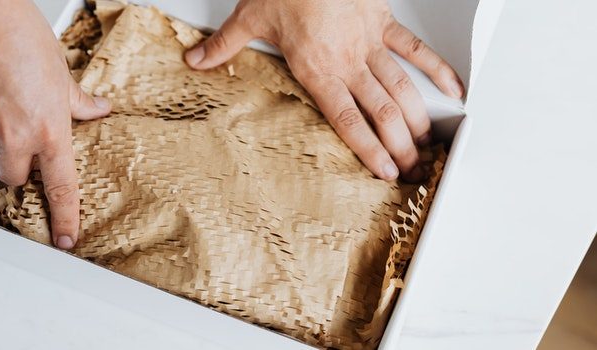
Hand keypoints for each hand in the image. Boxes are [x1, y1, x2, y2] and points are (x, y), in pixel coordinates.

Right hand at [0, 0, 110, 248]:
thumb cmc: (19, 35)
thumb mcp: (60, 71)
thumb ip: (77, 101)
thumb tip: (97, 109)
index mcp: (49, 130)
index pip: (61, 186)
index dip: (65, 216)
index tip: (65, 238)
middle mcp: (16, 137)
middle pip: (16, 177)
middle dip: (17, 165)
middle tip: (19, 137)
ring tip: (0, 98)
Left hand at [185, 0, 463, 181]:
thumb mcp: (249, 17)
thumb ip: (223, 46)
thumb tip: (197, 60)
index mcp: (317, 69)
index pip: (347, 120)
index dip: (369, 150)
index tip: (385, 171)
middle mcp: (348, 61)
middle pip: (381, 113)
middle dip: (400, 145)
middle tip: (412, 169)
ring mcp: (369, 42)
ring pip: (401, 88)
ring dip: (417, 118)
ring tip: (427, 145)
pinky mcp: (383, 20)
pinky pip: (414, 48)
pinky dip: (436, 68)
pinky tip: (452, 88)